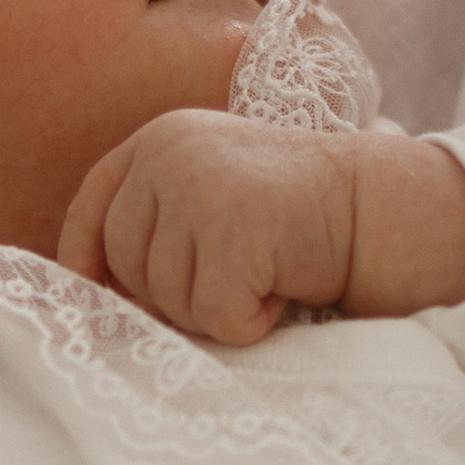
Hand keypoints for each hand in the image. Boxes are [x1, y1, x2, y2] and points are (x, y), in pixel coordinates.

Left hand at [59, 114, 361, 343]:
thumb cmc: (297, 216)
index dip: (83, 262)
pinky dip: (248, 323)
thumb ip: (156, 224)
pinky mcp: (236, 229)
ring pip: (166, 298)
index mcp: (159, 140)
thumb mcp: (210, 195)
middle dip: (171, 297)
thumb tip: (98, 299)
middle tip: (234, 280)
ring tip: (265, 275)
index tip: (93, 299)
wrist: (380, 206)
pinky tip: (282, 290)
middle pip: (125, 266)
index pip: (91, 208)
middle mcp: (170, 153)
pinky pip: (214, 315)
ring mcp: (201, 187)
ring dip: (216, 310)